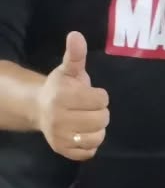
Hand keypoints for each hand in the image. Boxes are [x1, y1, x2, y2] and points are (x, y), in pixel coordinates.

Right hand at [36, 32, 108, 161]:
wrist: (38, 107)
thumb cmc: (60, 87)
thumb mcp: (69, 70)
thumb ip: (76, 55)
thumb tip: (76, 35)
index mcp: (62, 97)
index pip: (102, 100)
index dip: (99, 96)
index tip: (89, 94)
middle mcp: (58, 118)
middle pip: (102, 119)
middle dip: (99, 111)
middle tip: (87, 107)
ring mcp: (60, 137)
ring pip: (98, 136)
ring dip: (97, 128)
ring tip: (85, 119)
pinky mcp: (62, 150)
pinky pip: (89, 152)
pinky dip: (90, 143)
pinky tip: (81, 133)